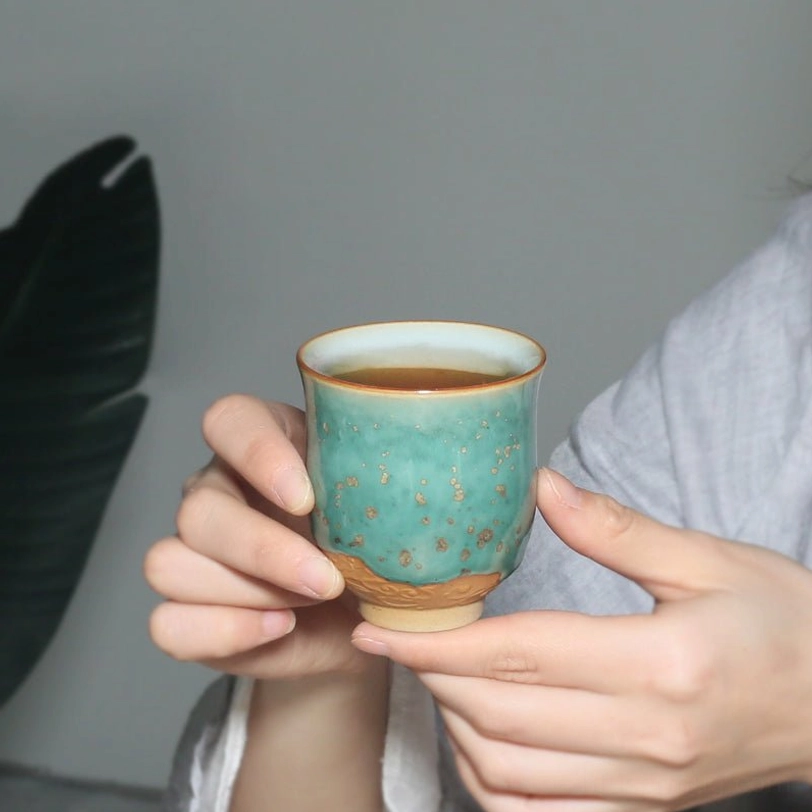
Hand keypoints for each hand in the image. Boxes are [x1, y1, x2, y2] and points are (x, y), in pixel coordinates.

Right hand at [145, 395, 373, 677]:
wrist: (361, 617)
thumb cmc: (374, 546)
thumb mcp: (388, 506)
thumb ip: (392, 481)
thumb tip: (433, 473)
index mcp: (264, 445)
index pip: (229, 420)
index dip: (258, 455)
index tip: (307, 499)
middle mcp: (218, 489)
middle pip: (198, 509)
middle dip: (265, 552)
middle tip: (329, 579)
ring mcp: (192, 551)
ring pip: (169, 563)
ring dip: (248, 593)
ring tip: (309, 603)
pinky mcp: (184, 612)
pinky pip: (166, 625)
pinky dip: (225, 632)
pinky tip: (279, 628)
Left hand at [352, 468, 811, 810]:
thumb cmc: (782, 621)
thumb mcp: (706, 559)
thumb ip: (614, 529)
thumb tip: (541, 488)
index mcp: (660, 665)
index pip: (516, 655)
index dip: (437, 643)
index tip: (383, 629)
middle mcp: (647, 737)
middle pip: (499, 715)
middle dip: (433, 677)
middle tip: (405, 638)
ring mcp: (645, 786)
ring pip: (509, 772)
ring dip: (455, 726)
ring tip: (439, 678)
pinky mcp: (646, 810)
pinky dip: (493, 782)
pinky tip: (479, 740)